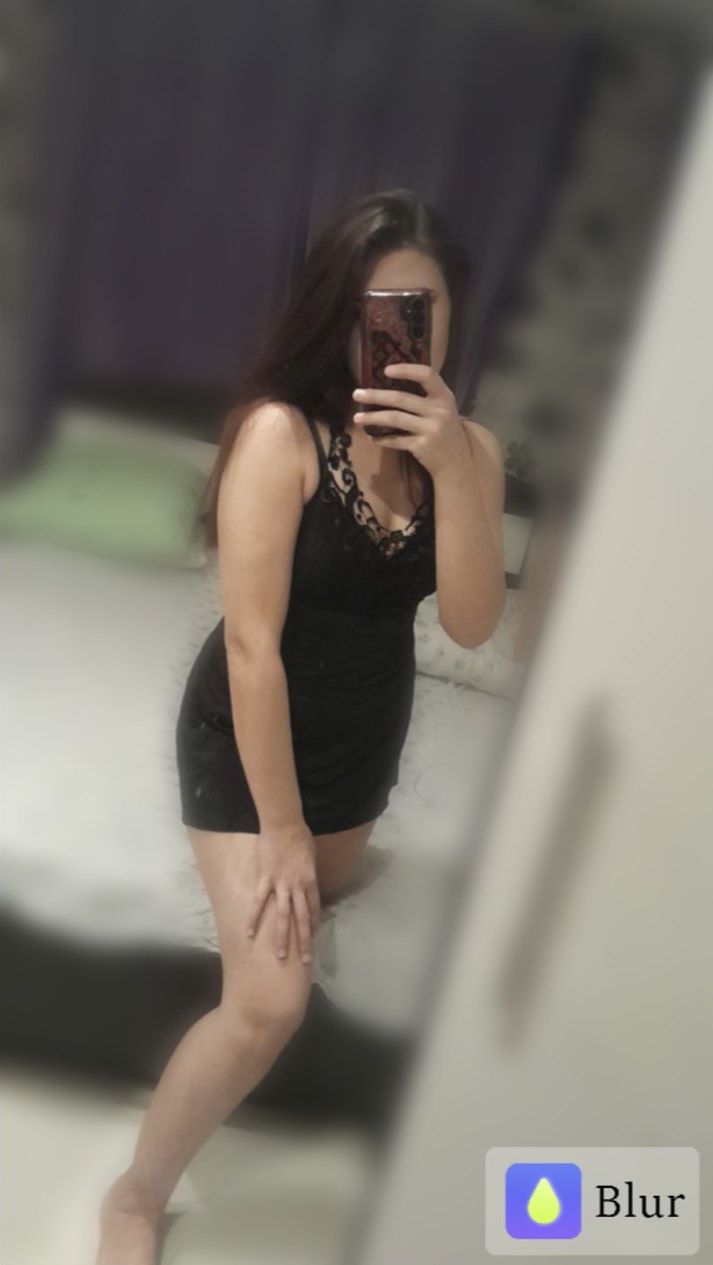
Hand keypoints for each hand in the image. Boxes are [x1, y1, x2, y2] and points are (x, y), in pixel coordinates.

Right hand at [246, 822, 320, 963]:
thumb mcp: (311, 855)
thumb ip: (309, 870)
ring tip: (280, 956)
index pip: (313, 908)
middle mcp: (298, 887)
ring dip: (282, 938)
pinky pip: (259, 903)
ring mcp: (281, 885)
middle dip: (303, 941)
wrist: (284, 824)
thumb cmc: (300, 836)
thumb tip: (308, 879)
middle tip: (305, 961)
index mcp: (310, 881)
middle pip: (302, 919)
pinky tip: (248, 933)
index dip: (312, 924)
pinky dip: (253, 918)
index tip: (311, 938)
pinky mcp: (265, 880)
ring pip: (282, 916)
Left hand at [352, 363, 470, 478]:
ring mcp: (430, 429)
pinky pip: (396, 440)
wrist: (456, 463)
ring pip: (395, 418)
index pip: (426, 374)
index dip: (405, 370)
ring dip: (373, 418)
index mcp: (444, 396)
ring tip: (357, 418)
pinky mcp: (421, 446)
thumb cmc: (446, 431)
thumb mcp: (444, 409)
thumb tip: (391, 384)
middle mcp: (438, 411)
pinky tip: (371, 437)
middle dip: (375, 396)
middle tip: (356, 394)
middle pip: (401, 398)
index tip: (385, 370)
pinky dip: (382, 439)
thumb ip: (426, 397)